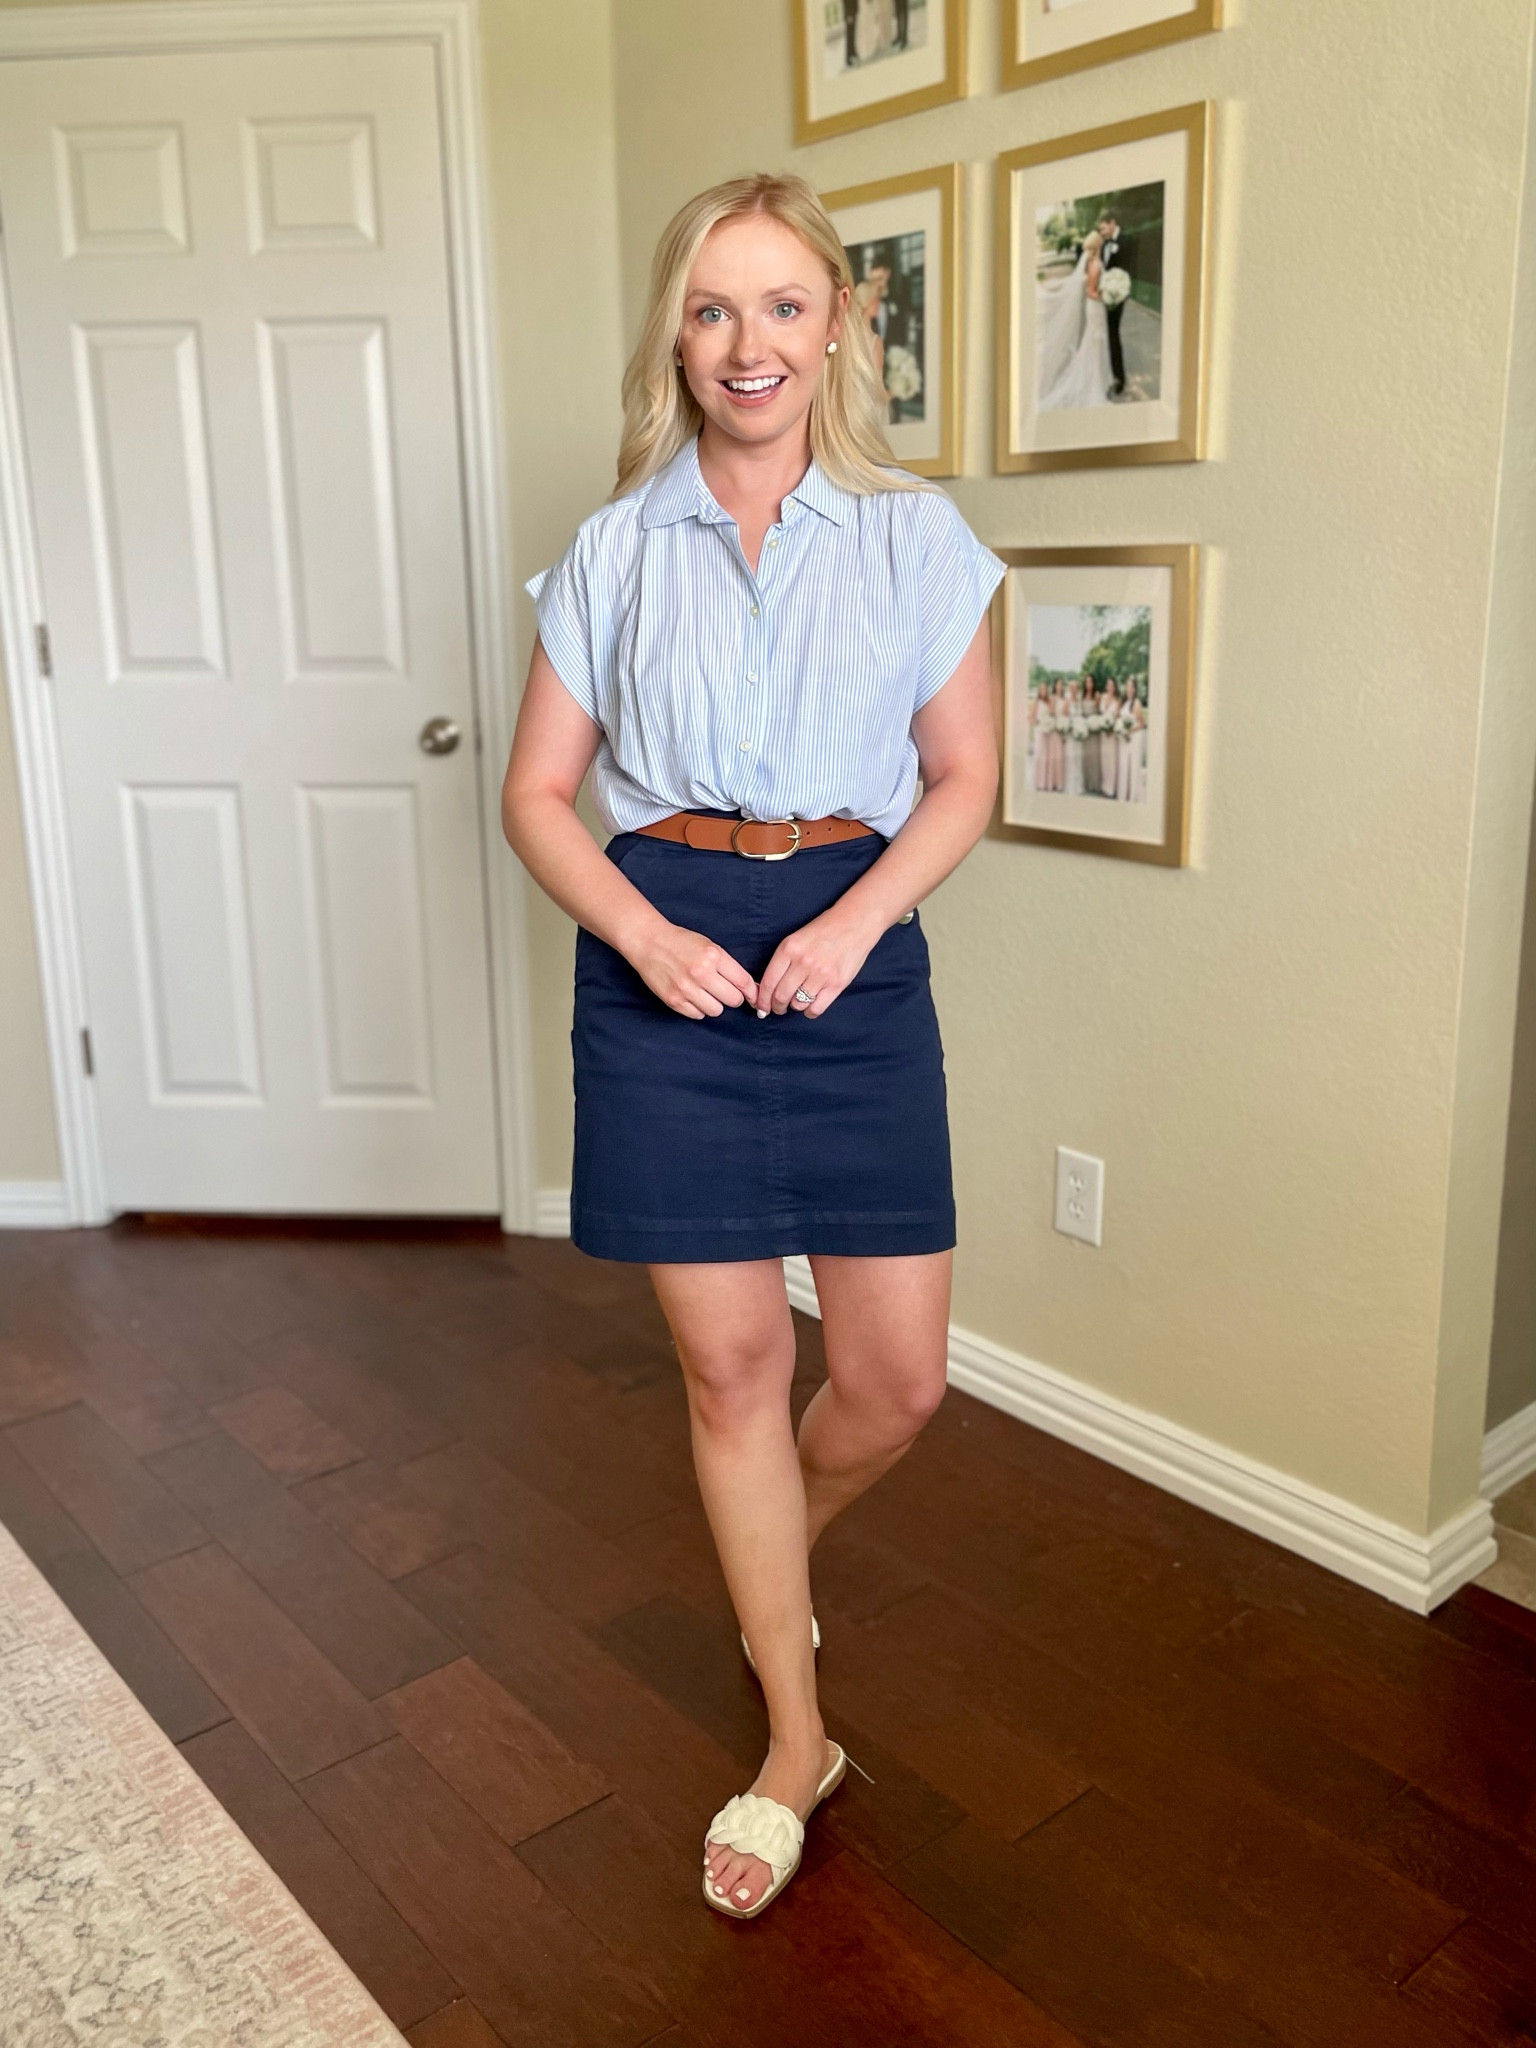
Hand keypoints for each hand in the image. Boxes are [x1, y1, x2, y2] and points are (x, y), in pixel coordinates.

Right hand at [629, 922, 756, 1020]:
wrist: (649, 942)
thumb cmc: (681, 943)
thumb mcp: (709, 946)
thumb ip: (729, 967)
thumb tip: (751, 989)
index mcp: (713, 956)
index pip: (743, 982)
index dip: (752, 992)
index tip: (753, 996)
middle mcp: (701, 973)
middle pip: (733, 1000)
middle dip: (733, 997)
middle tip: (725, 990)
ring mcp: (686, 989)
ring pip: (716, 1011)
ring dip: (715, 1004)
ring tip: (706, 992)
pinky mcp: (674, 1000)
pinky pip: (697, 1015)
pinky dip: (698, 1008)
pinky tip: (692, 996)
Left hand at [755, 907, 882, 1018]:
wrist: (854, 923)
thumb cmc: (824, 930)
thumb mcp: (796, 938)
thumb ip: (783, 960)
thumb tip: (768, 987)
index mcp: (789, 948)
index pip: (768, 982)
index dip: (762, 1000)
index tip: (761, 1007)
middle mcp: (803, 962)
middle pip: (781, 996)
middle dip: (776, 1007)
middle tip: (778, 1009)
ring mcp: (821, 974)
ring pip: (798, 1004)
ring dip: (794, 1006)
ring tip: (797, 1001)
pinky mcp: (836, 984)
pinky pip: (816, 1008)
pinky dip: (810, 1012)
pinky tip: (810, 1007)